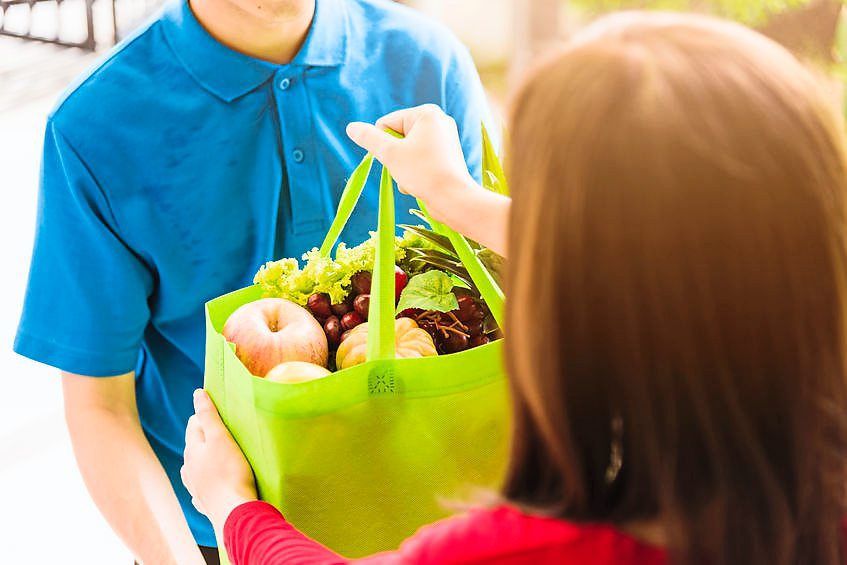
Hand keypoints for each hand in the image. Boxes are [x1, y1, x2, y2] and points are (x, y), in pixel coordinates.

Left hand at [181, 390, 256, 531]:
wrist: (234, 512)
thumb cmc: (229, 472)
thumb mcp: (220, 437)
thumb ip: (208, 415)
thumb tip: (197, 393)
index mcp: (192, 451)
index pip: (194, 425)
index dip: (205, 416)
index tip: (218, 411)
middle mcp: (190, 469)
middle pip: (194, 447)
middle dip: (204, 437)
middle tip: (222, 430)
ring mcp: (196, 488)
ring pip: (195, 469)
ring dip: (203, 461)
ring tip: (215, 457)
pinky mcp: (207, 503)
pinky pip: (203, 490)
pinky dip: (206, 484)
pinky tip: (210, 486)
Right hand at [346, 104, 478, 222]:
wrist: (454, 199)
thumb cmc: (423, 172)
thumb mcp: (390, 154)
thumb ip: (369, 139)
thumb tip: (351, 127)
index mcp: (426, 113)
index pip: (386, 124)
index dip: (383, 145)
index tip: (394, 159)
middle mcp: (438, 121)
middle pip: (397, 138)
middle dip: (395, 158)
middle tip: (406, 170)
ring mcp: (444, 139)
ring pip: (406, 152)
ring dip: (402, 168)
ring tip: (414, 178)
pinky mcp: (446, 157)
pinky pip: (419, 161)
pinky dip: (415, 173)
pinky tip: (421, 184)